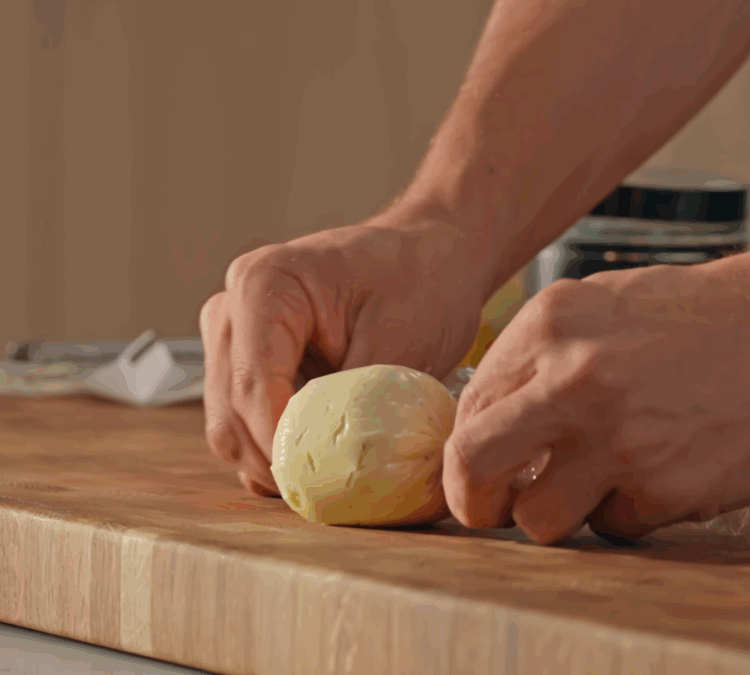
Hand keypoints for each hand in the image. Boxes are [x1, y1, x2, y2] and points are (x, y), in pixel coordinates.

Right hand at [200, 214, 488, 495]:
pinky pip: (248, 426)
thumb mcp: (399, 339)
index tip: (322, 485)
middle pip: (230, 415)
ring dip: (277, 462)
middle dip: (277, 462)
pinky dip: (281, 452)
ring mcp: (233, 340)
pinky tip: (327, 462)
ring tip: (336, 480)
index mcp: (264, 286)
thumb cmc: (421, 281)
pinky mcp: (250, 366)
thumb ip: (355, 399)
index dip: (283, 446)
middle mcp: (232, 310)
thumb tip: (330, 465)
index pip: (253, 388)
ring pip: (231, 429)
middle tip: (334, 496)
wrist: (430, 257)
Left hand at [443, 251, 749, 544]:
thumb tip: (493, 420)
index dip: (470, 452)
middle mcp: (572, 377)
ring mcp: (619, 435)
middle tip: (496, 509)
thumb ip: (546, 357)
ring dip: (564, 514)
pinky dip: (635, 511)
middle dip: (475, 502)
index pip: (467, 410)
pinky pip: (616, 526)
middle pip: (472, 468)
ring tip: (607, 482)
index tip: (486, 472)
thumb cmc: (711, 315)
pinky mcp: (665, 485)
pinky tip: (672, 468)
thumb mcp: (610, 304)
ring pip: (537, 519)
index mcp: (550, 323)